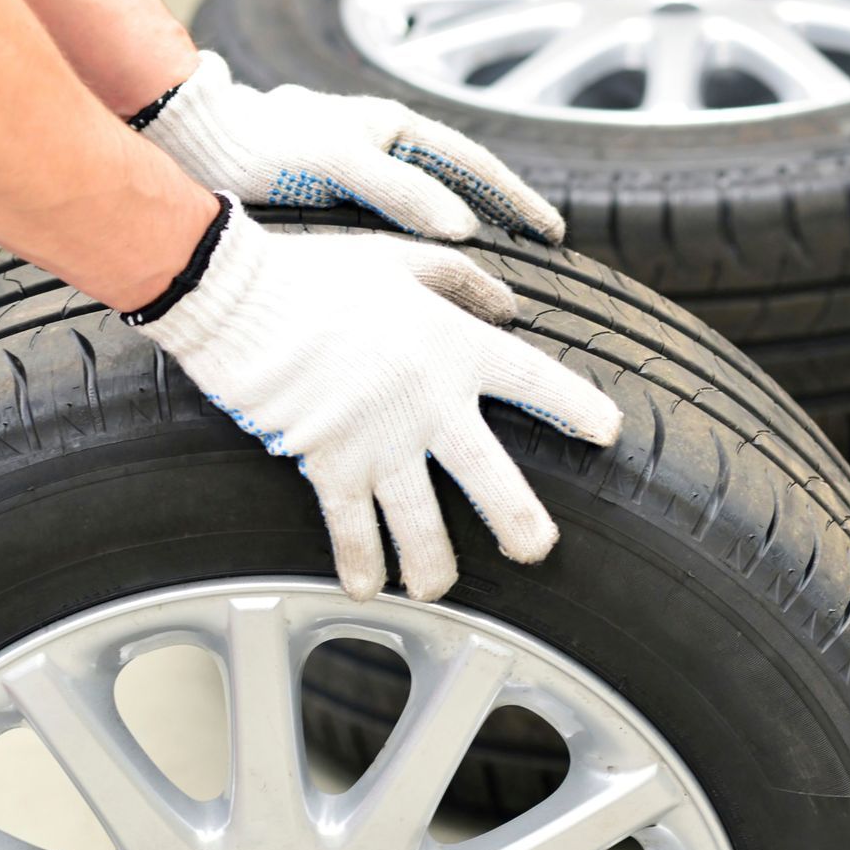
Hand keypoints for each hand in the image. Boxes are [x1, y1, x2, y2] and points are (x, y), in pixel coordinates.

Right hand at [128, 197, 621, 600]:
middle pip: (493, 480)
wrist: (240, 298)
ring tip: (439, 588)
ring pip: (423, 526)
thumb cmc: (319, 272)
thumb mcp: (400, 259)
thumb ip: (460, 279)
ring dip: (433, 566)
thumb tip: (507, 302)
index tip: (609, 433)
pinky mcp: (330, 466)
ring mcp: (381, 444)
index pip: (537, 382)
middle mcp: (430, 405)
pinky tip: (368, 590)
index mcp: (457, 348)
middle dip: (520, 524)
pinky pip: (352, 528)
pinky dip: (361, 563)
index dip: (578, 408)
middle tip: (538, 551)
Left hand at [137, 51, 562, 242]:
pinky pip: (392, 227)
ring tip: (488, 275)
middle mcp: (380, 144)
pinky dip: (417, 251)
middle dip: (499, 217)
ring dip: (460, 238)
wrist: (192, 147)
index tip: (552, 234)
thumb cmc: (261, 149)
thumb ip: (402, 192)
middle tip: (537, 254)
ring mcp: (357, 171)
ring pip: (426, 208)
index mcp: (392, 126)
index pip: (476, 164)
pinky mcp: (330, 199)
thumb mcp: (339, 164)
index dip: (517, 200)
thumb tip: (464, 230)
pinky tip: (419, 280)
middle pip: (459, 184)